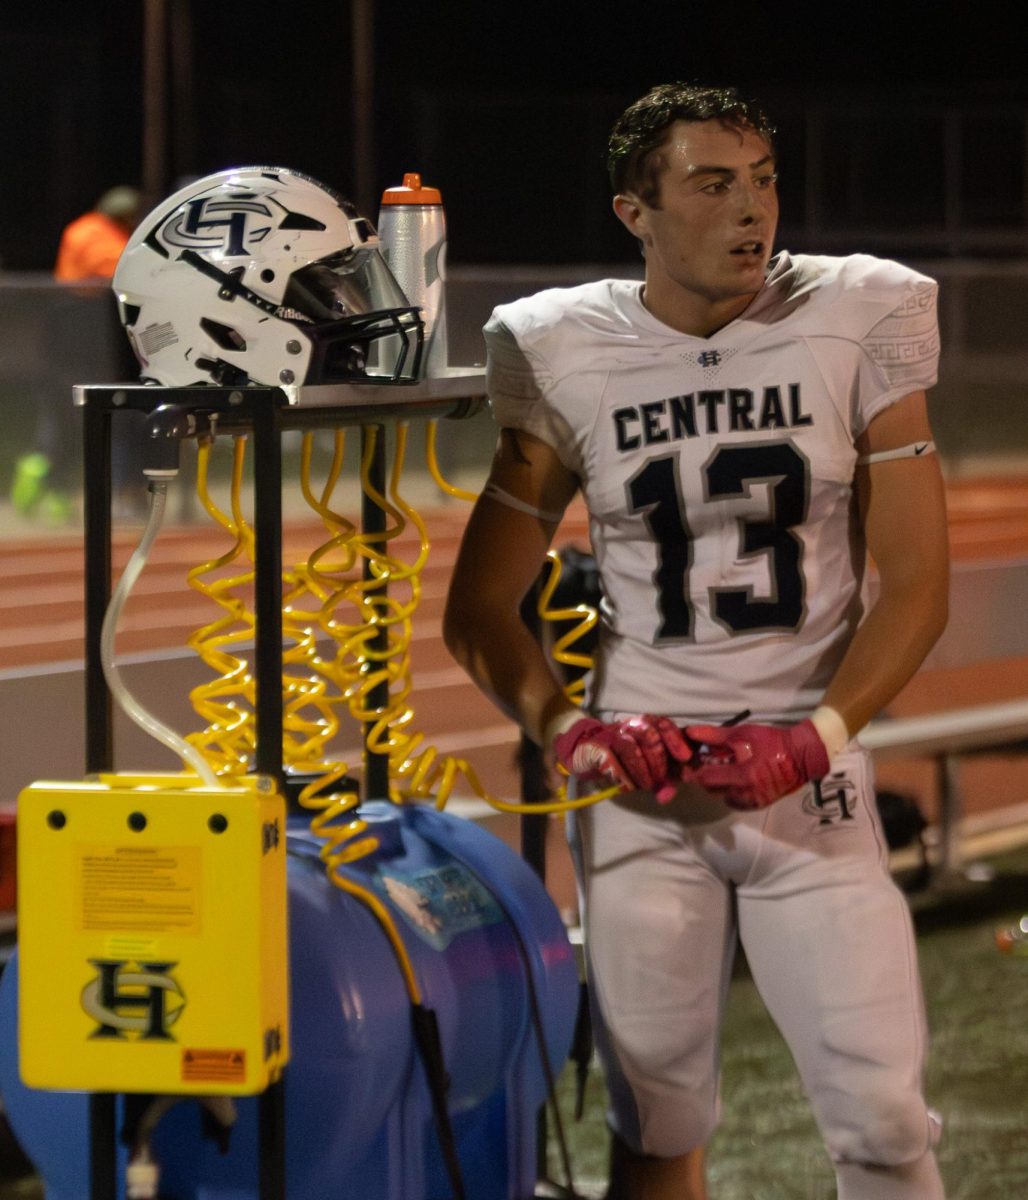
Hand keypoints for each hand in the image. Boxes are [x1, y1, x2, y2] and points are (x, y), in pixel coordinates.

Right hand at [552, 714, 693, 794]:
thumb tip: (668, 795)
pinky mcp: (595, 747)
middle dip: (660, 762)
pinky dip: (622, 775)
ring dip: (642, 770)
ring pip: (632, 747)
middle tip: (661, 781)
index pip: (663, 724)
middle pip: (650, 735)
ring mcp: (610, 736)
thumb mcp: (640, 769)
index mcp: (641, 727)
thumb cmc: (612, 758)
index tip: (685, 758)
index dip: (676, 739)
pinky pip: (611, 759)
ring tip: (645, 785)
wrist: (575, 748)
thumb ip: (658, 780)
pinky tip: (626, 786)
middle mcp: (627, 727)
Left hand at [683, 719, 829, 809]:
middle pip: (712, 790)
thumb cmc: (772, 741)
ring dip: (717, 786)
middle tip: (705, 764)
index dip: (694, 772)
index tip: (688, 765)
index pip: (707, 779)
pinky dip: (730, 792)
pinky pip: (736, 802)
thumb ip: (714, 735)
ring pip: (723, 797)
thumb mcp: (742, 733)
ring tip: (722, 770)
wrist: (802, 756)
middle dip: (705, 778)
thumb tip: (690, 732)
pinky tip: (735, 779)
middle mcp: (746, 794)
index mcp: (743, 776)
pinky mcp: (759, 805)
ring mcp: (753, 802)